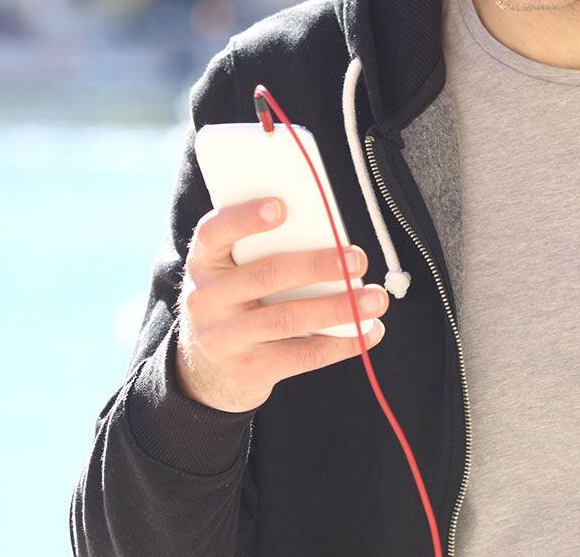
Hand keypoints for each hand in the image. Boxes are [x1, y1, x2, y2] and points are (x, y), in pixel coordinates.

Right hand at [173, 196, 388, 412]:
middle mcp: (206, 299)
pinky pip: (301, 356)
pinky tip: (367, 332)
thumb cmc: (234, 304)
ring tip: (375, 299)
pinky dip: (340, 343)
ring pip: (287, 319)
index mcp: (204, 263)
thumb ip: (262, 253)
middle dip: (316, 266)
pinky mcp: (249, 370)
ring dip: (338, 308)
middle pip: (265, 276)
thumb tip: (329, 237)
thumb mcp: (231, 275)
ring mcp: (224, 338)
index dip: (245, 218)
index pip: (214, 232)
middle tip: (357, 259)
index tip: (281, 206)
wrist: (205, 372)